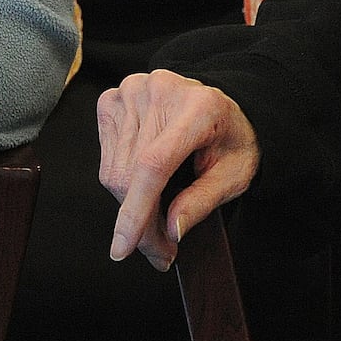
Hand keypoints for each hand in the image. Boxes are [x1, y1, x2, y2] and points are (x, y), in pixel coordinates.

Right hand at [97, 69, 260, 271]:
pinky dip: (122, 181)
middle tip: (160, 249)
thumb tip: (171, 231)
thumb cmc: (231, 139)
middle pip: (131, 176)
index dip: (136, 210)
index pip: (154, 164)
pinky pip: (106, 158)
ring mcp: (134, 91)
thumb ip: (202, 202)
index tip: (122, 249)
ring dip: (131, 205)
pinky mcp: (113, 98)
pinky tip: (145, 180)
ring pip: (114, 172)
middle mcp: (161, 91)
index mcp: (199, 107)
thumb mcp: (235, 175)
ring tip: (156, 215)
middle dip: (142, 223)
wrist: (222, 106)